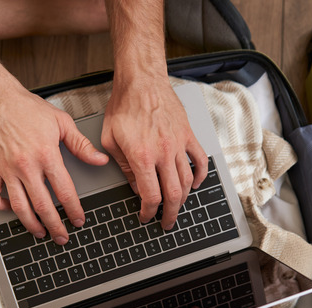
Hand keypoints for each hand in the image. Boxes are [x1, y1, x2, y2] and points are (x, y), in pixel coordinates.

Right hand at [0, 86, 109, 243]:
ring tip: (40, 232)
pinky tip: (10, 210)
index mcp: (46, 154)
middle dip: (54, 225)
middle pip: (42, 204)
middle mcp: (26, 165)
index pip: (64, 190)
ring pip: (19, 206)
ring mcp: (7, 169)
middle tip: (62, 236)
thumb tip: (100, 160)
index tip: (79, 219)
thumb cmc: (28, 108)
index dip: (73, 209)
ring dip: (31, 223)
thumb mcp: (62, 122)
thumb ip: (82, 145)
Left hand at [101, 78, 208, 228]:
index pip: (150, 195)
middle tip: (166, 222)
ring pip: (188, 181)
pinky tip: (196, 183)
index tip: (145, 216)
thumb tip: (134, 186)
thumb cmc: (123, 106)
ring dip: (183, 199)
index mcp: (142, 156)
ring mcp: (178, 144)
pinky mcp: (188, 135)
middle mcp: (163, 152)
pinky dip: (200, 175)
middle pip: (173, 194)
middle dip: (170, 214)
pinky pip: (200, 160)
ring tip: (177, 207)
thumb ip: (123, 167)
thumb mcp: (110, 140)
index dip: (149, 212)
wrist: (141, 81)